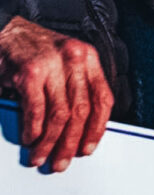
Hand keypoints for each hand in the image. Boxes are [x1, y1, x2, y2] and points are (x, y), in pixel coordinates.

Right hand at [0, 16, 113, 170]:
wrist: (8, 32)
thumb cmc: (36, 51)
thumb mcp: (66, 63)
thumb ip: (76, 88)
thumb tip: (82, 129)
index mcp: (88, 58)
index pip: (103, 97)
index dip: (98, 127)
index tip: (89, 148)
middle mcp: (75, 59)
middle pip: (82, 110)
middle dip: (72, 142)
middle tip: (61, 162)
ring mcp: (52, 65)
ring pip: (60, 115)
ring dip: (50, 142)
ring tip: (41, 157)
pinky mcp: (30, 73)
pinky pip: (36, 111)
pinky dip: (33, 131)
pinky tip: (29, 139)